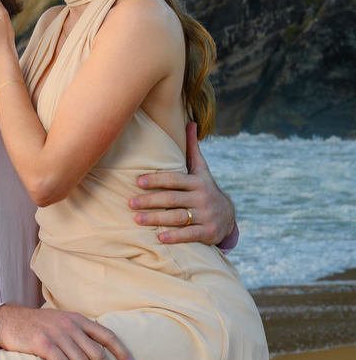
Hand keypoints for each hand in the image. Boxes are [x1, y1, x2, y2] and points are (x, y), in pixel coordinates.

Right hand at [0, 304, 134, 359]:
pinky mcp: (42, 343)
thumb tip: (97, 352)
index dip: (121, 351)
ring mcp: (56, 334)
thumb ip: (77, 332)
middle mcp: (70, 325)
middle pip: (97, 353)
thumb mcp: (60, 321)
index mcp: (78, 319)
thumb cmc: (35, 326)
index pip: (106, 335)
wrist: (7, 320)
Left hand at [129, 122, 236, 245]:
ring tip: (137, 219)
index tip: (138, 181)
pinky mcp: (208, 233)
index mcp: (197, 182)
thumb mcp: (201, 169)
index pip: (174, 180)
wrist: (228, 216)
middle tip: (130, 203)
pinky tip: (159, 237)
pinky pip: (189, 234)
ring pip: (178, 217)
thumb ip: (192, 149)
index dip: (156, 180)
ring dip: (156, 219)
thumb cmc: (205, 189)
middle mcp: (202, 198)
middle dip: (150, 201)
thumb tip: (190, 122)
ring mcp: (206, 216)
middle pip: (172, 199)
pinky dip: (175, 236)